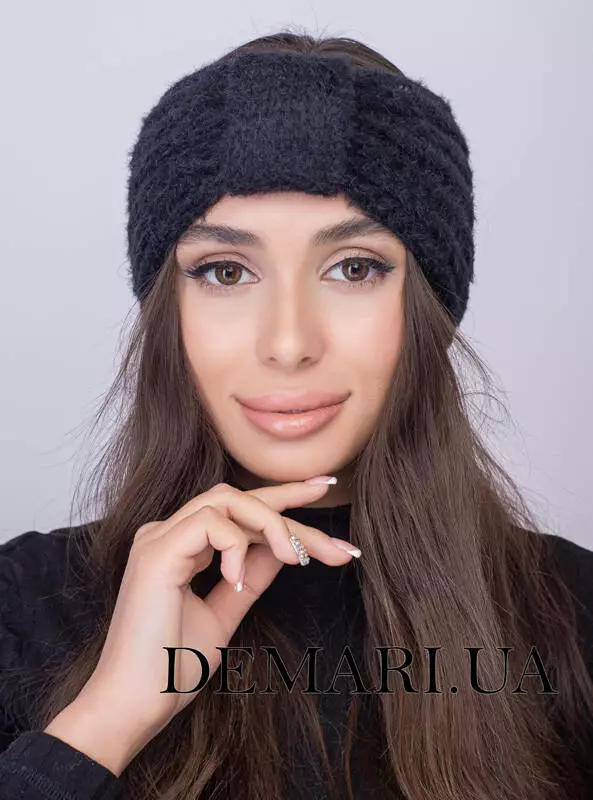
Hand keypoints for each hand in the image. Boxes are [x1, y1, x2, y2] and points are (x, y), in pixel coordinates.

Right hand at [44, 480, 356, 774]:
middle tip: (336, 531)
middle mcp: (168, 532)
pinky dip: (236, 547)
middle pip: (241, 498)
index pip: (238, 509)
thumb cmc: (172, 666)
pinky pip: (210, 523)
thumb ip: (249, 577)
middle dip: (293, 505)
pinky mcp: (156, 552)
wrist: (136, 703)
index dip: (284, 497)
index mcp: (181, 545)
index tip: (325, 488)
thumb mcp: (225, 611)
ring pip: (227, 498)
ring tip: (294, 558)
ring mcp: (159, 538)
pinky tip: (234, 581)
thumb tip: (281, 549)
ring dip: (271, 524)